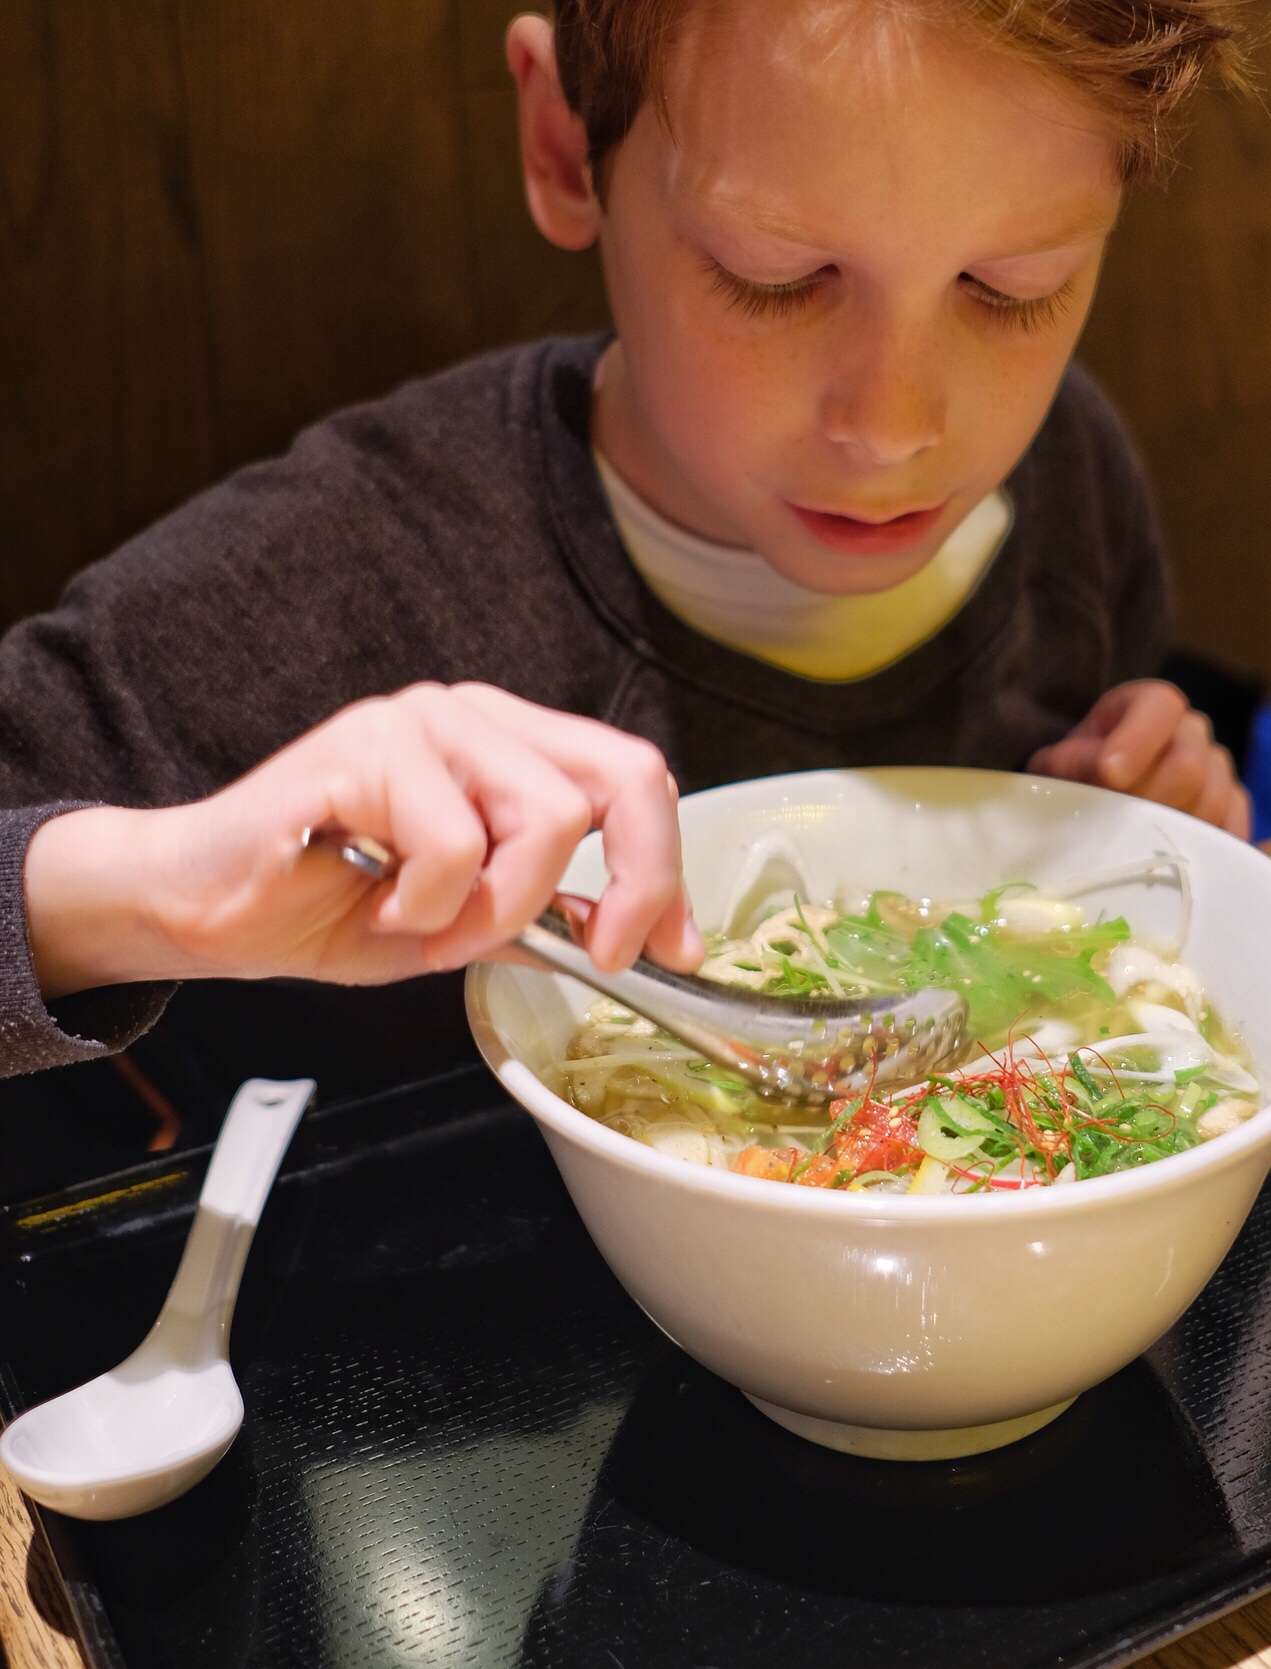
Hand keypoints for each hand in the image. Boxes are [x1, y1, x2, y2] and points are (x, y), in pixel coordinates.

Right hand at [25, 683, 701, 997]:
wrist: (203, 907)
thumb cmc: (321, 905)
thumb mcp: (461, 924)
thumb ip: (546, 914)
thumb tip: (643, 933)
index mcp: (505, 742)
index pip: (631, 774)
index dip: (666, 864)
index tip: (669, 947)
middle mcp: (472, 714)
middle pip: (620, 777)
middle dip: (629, 883)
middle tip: (593, 954)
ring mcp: (421, 721)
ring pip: (544, 817)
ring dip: (497, 908)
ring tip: (429, 926)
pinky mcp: (367, 747)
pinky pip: (454, 844)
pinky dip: (427, 908)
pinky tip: (377, 904)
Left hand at [1027, 679, 1250, 838]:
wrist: (1097, 803)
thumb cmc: (1077, 778)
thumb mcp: (1060, 765)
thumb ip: (1073, 763)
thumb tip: (1102, 774)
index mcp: (1149, 704)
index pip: (1160, 706)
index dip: (1136, 740)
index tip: (1109, 774)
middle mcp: (1190, 729)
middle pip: (1189, 764)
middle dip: (1150, 800)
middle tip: (1118, 825)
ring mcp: (1217, 768)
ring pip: (1213, 800)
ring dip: (1173, 828)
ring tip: (1137, 844)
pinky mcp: (1231, 807)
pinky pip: (1231, 827)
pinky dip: (1205, 847)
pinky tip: (1176, 858)